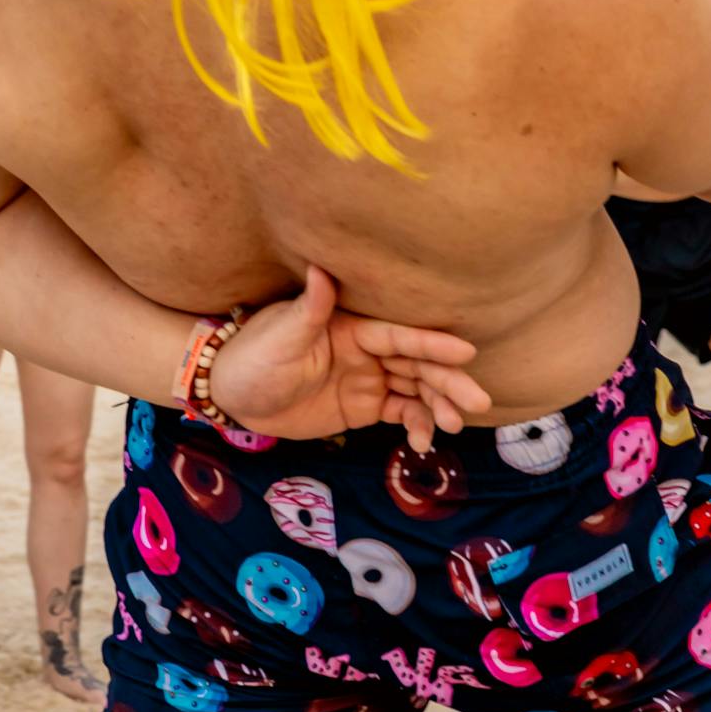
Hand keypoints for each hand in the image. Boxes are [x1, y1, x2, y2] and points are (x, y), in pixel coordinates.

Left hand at [208, 267, 489, 452]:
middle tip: (477, 401)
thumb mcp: (280, 335)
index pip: (401, 336)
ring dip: (440, 405)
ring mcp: (370, 378)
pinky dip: (417, 425)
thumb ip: (310, 309)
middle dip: (448, 381)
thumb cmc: (254, 357)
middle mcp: (369, 350)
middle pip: (418, 364)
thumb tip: (320, 270)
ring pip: (417, 390)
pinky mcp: (365, 406)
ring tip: (457, 425)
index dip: (433, 344)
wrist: (233, 395)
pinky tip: (424, 442)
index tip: (465, 352)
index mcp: (354, 327)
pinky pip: (401, 413)